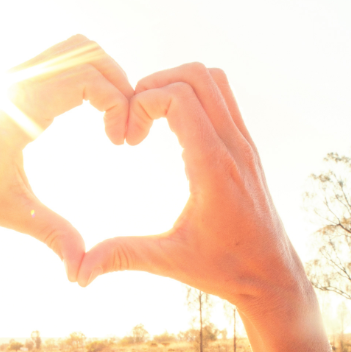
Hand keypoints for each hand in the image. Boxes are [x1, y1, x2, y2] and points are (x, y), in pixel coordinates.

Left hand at [0, 35, 133, 277]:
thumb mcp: (17, 214)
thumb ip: (53, 236)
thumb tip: (79, 274)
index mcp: (19, 106)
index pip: (87, 77)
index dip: (118, 104)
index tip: (121, 142)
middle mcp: (17, 79)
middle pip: (88, 51)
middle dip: (119, 83)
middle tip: (125, 127)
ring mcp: (16, 72)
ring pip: (76, 47)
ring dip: (104, 75)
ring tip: (112, 118)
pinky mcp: (17, 76)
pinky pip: (63, 58)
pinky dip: (87, 76)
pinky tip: (92, 114)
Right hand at [74, 64, 308, 312]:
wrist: (272, 275)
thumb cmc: (224, 269)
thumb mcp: (169, 262)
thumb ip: (122, 257)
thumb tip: (78, 273)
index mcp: (213, 168)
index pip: (178, 98)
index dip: (142, 103)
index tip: (128, 138)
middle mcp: (233, 147)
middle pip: (196, 76)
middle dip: (155, 85)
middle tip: (134, 118)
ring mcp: (244, 143)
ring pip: (213, 80)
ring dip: (176, 85)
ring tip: (151, 117)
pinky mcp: (247, 147)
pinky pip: (223, 98)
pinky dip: (194, 97)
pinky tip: (172, 129)